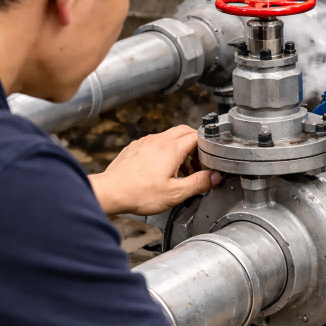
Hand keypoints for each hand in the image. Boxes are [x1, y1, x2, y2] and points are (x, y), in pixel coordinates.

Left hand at [89, 125, 221, 215]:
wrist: (111, 192)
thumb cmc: (139, 193)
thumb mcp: (176, 193)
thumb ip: (199, 183)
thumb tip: (215, 177)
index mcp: (171, 149)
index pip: (197, 136)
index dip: (207, 147)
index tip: (209, 159)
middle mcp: (158, 140)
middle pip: (184, 131)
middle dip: (195, 144)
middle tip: (198, 162)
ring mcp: (145, 142)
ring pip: (169, 137)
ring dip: (180, 150)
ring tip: (181, 171)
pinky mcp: (135, 147)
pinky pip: (155, 143)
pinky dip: (164, 152)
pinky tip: (162, 170)